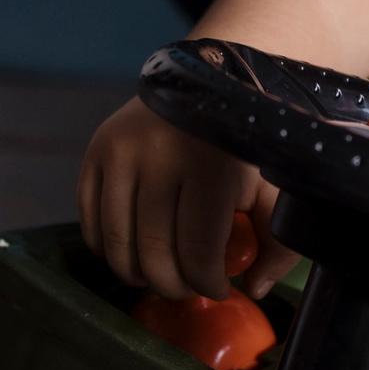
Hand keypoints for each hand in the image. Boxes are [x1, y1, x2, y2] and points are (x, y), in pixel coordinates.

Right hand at [78, 97, 299, 299]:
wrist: (209, 80)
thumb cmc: (246, 146)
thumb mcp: (276, 188)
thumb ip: (277, 243)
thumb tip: (253, 288)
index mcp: (210, 164)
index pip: (196, 252)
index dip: (206, 284)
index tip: (218, 288)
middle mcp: (158, 155)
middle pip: (152, 254)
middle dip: (172, 286)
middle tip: (188, 287)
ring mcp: (120, 151)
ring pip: (116, 245)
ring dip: (138, 275)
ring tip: (161, 273)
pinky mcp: (96, 151)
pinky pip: (90, 223)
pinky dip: (108, 249)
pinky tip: (134, 251)